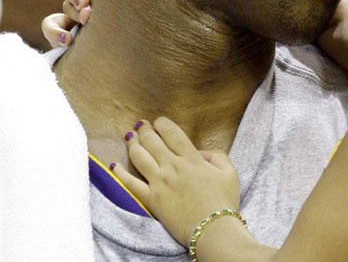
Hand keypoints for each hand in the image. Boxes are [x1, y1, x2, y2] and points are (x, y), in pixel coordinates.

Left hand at [113, 117, 240, 245]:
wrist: (212, 229)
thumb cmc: (224, 201)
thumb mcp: (229, 172)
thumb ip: (216, 155)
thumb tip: (200, 152)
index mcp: (192, 159)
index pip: (172, 133)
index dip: (163, 123)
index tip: (159, 121)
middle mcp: (172, 167)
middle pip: (153, 141)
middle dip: (145, 129)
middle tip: (141, 124)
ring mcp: (159, 183)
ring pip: (140, 157)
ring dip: (132, 143)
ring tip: (129, 136)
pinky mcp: (151, 200)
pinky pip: (130, 184)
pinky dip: (120, 173)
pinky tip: (114, 165)